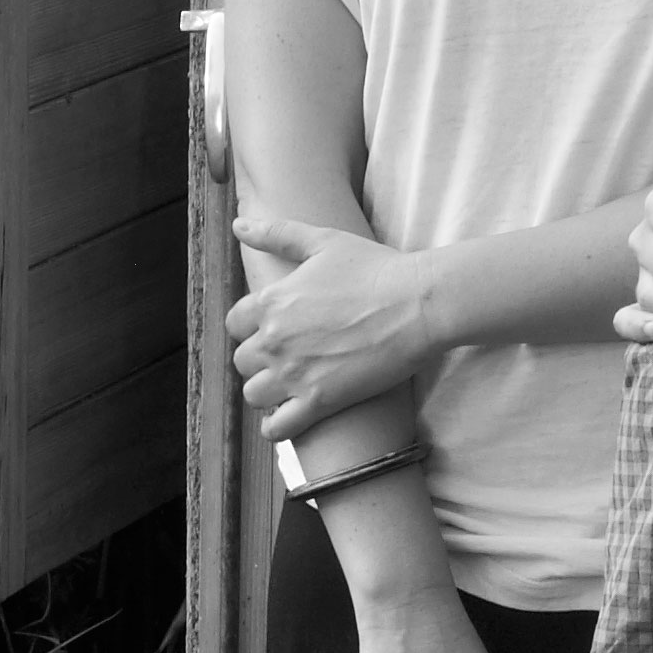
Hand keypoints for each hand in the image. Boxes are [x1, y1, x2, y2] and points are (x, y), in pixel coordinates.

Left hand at [227, 214, 450, 447]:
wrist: (417, 304)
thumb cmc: (376, 269)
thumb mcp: (323, 241)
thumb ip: (276, 234)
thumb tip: (239, 225)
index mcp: (271, 301)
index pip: (235, 323)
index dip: (252, 327)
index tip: (274, 329)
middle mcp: (274, 339)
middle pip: (242, 361)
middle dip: (260, 360)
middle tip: (288, 357)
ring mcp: (294, 373)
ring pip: (253, 394)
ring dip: (267, 392)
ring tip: (290, 386)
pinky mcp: (319, 401)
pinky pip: (277, 427)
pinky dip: (277, 427)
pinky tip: (290, 417)